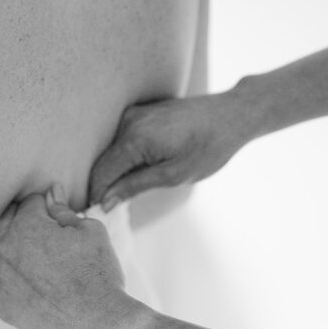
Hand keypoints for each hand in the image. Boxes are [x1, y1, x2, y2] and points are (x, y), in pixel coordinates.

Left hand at [0, 190, 129, 328]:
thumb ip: (64, 210)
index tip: (59, 216)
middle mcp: (6, 250)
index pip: (31, 202)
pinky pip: (6, 286)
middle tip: (51, 235)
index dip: (48, 205)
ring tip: (46, 265)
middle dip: (27, 223)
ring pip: (4, 257)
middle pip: (9, 224)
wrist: (96, 328)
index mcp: (26, 226)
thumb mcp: (91, 232)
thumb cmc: (97, 276)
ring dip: (19, 254)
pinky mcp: (3, 307)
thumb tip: (51, 193)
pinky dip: (18, 284)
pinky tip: (40, 289)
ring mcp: (1, 281)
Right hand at [88, 90, 250, 208]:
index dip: (97, 196)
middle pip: (104, 162)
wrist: (230, 115)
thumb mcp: (173, 175)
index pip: (101, 173)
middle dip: (105, 186)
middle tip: (113, 210)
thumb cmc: (208, 148)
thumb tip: (105, 201)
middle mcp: (129, 122)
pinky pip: (123, 140)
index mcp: (135, 138)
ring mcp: (133, 114)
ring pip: (112, 151)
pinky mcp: (139, 112)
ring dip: (117, 171)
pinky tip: (142, 169)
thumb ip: (134, 186)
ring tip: (132, 189)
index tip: (97, 216)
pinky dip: (126, 157)